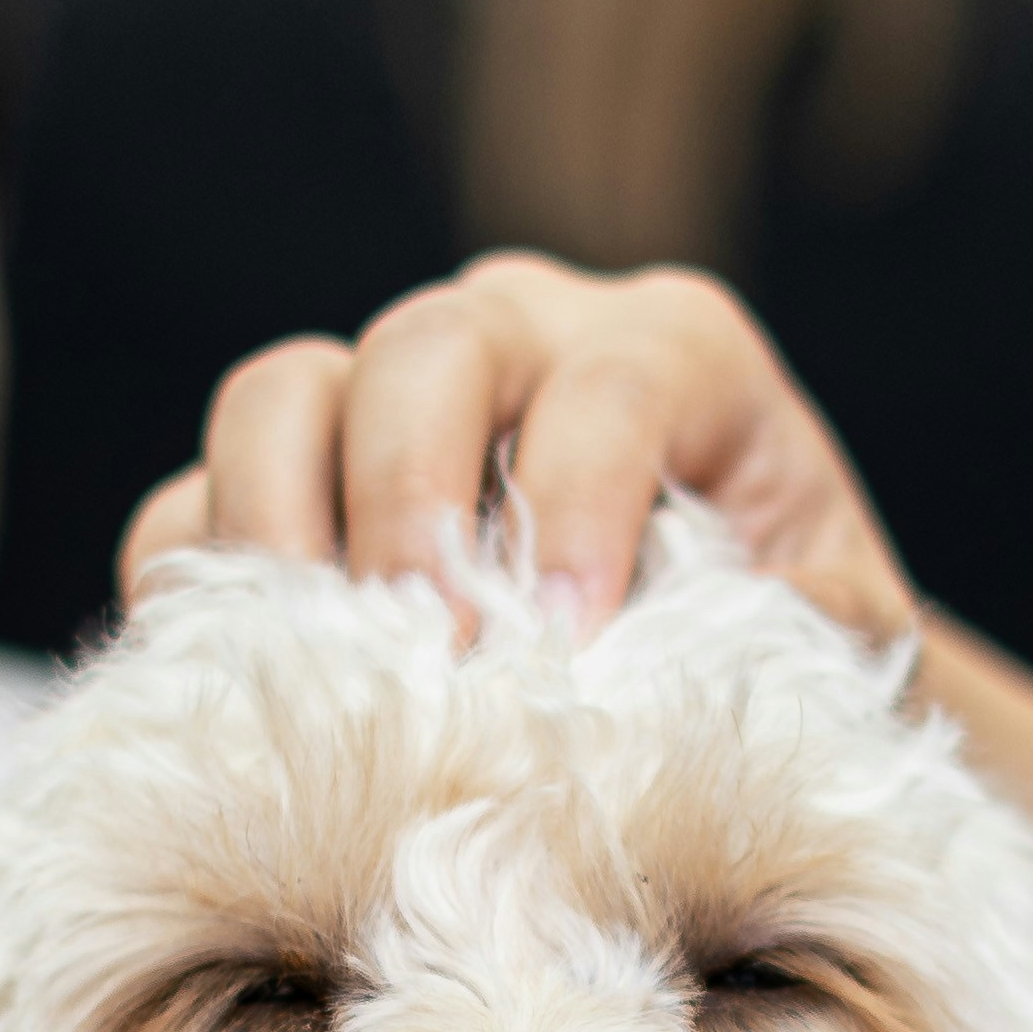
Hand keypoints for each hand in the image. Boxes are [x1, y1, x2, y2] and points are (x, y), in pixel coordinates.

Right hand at [123, 253, 917, 643]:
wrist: (717, 665)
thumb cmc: (785, 636)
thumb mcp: (836, 630)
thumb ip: (807, 629)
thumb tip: (727, 659)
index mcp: (671, 349)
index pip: (609, 386)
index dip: (579, 504)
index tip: (569, 647)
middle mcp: (521, 332)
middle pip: (424, 353)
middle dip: (412, 504)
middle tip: (431, 657)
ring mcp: (385, 394)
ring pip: (283, 397)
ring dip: (278, 533)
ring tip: (310, 673)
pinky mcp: (288, 484)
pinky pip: (196, 506)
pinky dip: (200, 593)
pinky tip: (245, 698)